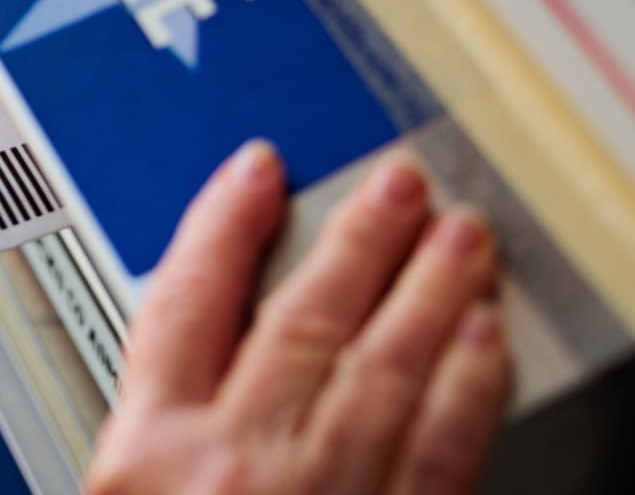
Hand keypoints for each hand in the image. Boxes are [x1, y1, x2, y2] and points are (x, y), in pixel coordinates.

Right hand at [84, 144, 509, 494]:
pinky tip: (485, 339)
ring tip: (460, 236)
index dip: (226, 222)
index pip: (188, 300)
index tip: (258, 171)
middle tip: (399, 182)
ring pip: (385, 369)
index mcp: (150, 451)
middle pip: (305, 321)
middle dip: (361, 239)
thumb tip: (204, 343)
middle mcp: (236, 463)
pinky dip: (469, 384)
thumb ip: (156, 430)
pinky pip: (441, 446)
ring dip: (431, 290)